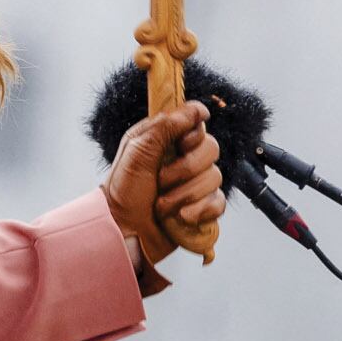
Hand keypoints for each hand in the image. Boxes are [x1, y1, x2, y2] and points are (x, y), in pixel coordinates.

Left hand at [101, 100, 225, 264]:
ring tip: (162, 206)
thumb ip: (165, 126)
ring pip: (215, 178)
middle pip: (211, 149)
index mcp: (169, 141)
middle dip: (185, 170)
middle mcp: (186, 159)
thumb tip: (196, 109)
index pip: (198, 124)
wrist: (123, 231)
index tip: (180, 145)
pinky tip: (181, 217)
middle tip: (160, 181)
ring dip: (184, 195)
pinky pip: (219, 203)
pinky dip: (200, 211)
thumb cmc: (123, 191)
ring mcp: (196, 185)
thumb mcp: (137, 151)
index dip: (193, 135)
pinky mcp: (203, 208)